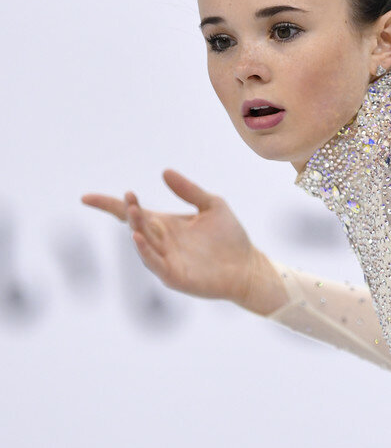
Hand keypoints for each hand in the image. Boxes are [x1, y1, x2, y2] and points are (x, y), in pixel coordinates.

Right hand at [81, 169, 279, 311]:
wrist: (247, 266)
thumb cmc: (230, 238)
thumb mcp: (212, 205)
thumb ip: (189, 190)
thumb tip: (165, 171)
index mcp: (165, 224)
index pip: (131, 213)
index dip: (109, 205)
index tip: (86, 198)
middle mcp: (161, 242)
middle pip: (137, 224)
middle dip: (131, 212)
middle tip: (131, 198)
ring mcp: (165, 260)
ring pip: (143, 243)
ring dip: (137, 228)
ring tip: (134, 213)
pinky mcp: (173, 276)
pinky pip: (154, 263)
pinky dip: (144, 251)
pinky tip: (139, 238)